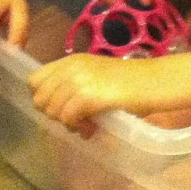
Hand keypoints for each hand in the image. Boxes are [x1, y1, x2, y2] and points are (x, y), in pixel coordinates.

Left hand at [30, 53, 145, 136]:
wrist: (156, 82)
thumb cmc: (132, 82)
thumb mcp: (97, 77)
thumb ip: (75, 87)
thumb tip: (58, 112)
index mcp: (71, 61)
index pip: (35, 80)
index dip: (44, 98)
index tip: (61, 108)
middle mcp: (71, 67)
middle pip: (40, 98)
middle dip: (54, 114)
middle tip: (75, 121)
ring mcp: (79, 81)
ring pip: (52, 110)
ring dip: (66, 123)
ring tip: (86, 126)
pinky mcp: (88, 96)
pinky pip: (67, 118)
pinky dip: (77, 128)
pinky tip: (91, 129)